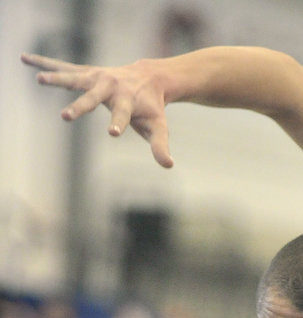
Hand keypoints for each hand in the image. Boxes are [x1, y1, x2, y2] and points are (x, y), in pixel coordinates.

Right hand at [21, 52, 174, 166]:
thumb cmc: (152, 108)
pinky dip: (45, 63)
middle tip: (65, 116)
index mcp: (128, 101)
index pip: (123, 114)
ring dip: (57, 78)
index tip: (113, 133)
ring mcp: (96, 78)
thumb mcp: (158, 126)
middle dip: (81, 106)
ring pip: (74, 78)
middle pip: (94, 98)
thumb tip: (168, 164)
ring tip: (40, 79)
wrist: (149, 77)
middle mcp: (111, 87)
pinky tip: (25, 59)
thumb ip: (160, 145)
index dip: (119, 123)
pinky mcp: (86, 73)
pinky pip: (63, 68)